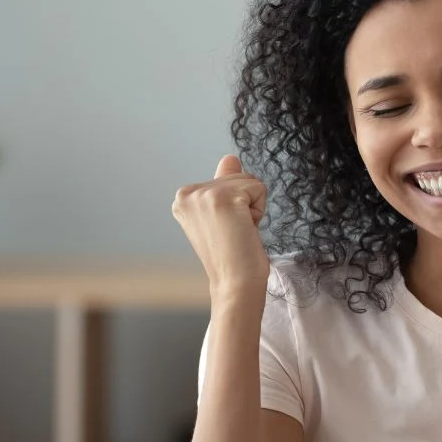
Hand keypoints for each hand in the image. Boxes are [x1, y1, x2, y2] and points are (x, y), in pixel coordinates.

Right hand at [172, 155, 269, 302]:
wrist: (235, 284)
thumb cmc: (232, 255)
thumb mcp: (223, 215)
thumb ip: (223, 184)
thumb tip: (230, 157)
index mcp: (183, 197)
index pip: (225, 178)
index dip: (235, 205)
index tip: (225, 229)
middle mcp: (187, 192)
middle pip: (237, 175)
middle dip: (244, 204)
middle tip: (233, 232)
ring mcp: (203, 194)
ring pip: (249, 180)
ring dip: (252, 208)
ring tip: (238, 231)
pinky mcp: (223, 197)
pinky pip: (258, 188)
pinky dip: (259, 211)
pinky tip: (245, 230)